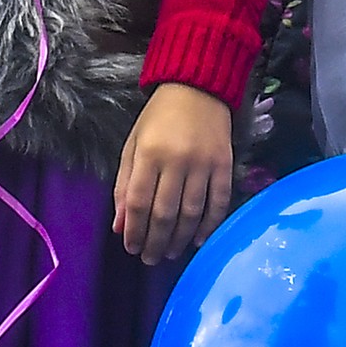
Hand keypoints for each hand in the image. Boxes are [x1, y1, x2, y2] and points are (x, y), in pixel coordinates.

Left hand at [112, 82, 235, 266]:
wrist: (198, 87)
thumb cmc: (159, 118)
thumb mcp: (133, 144)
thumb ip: (124, 184)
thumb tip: (120, 226)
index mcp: (148, 153)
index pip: (137, 202)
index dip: (133, 230)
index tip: (131, 247)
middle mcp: (176, 160)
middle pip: (164, 213)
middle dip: (155, 242)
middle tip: (150, 259)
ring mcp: (203, 163)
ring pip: (191, 213)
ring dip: (179, 239)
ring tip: (170, 252)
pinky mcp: (225, 164)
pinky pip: (218, 202)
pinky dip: (209, 225)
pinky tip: (198, 239)